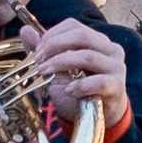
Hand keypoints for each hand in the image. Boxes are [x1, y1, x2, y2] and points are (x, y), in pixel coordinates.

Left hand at [26, 14, 132, 142]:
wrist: (100, 116)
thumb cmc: (80, 90)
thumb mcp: (59, 69)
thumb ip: (45, 50)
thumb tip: (25, 30)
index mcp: (98, 40)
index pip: (74, 26)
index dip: (52, 34)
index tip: (37, 50)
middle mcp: (111, 49)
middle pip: (82, 36)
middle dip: (54, 46)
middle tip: (38, 60)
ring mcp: (116, 67)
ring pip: (88, 56)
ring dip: (61, 63)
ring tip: (46, 73)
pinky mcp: (117, 86)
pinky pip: (98, 82)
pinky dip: (80, 85)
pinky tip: (69, 90)